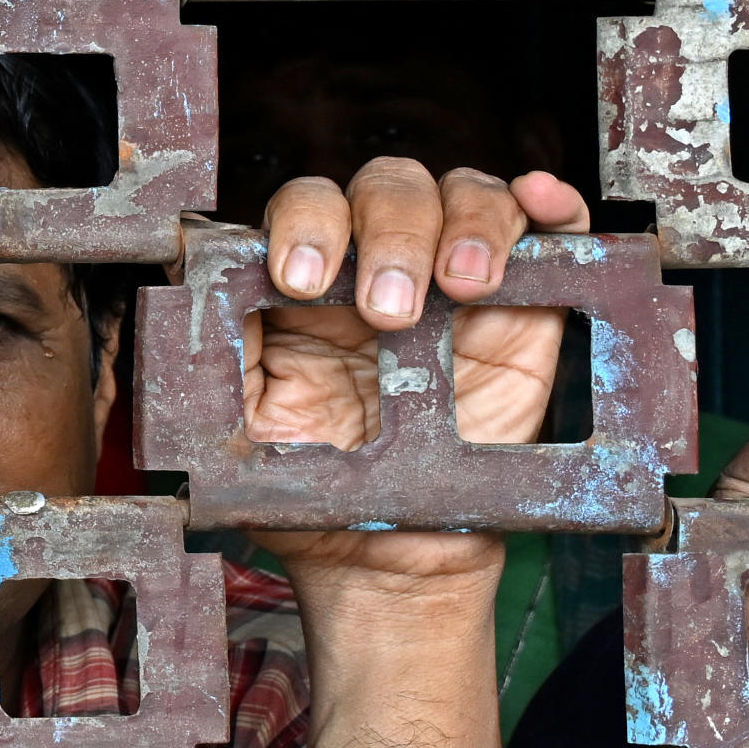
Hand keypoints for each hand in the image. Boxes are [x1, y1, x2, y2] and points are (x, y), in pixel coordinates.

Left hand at [240, 160, 592, 747]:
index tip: (300, 278)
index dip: (305, 224)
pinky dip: (548, 202)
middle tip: (387, 312)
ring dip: (465, 221)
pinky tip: (542, 202)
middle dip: (385, 234)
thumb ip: (223, 356)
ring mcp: (454, 274)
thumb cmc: (314, 485)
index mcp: (308, 278)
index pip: (306, 206)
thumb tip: (200, 297)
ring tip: (462, 285)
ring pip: (462, 193)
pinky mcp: (525, 304)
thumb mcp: (246, 428)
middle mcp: (377, 260)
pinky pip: (544, 228)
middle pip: (385, 188)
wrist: (387, 559)